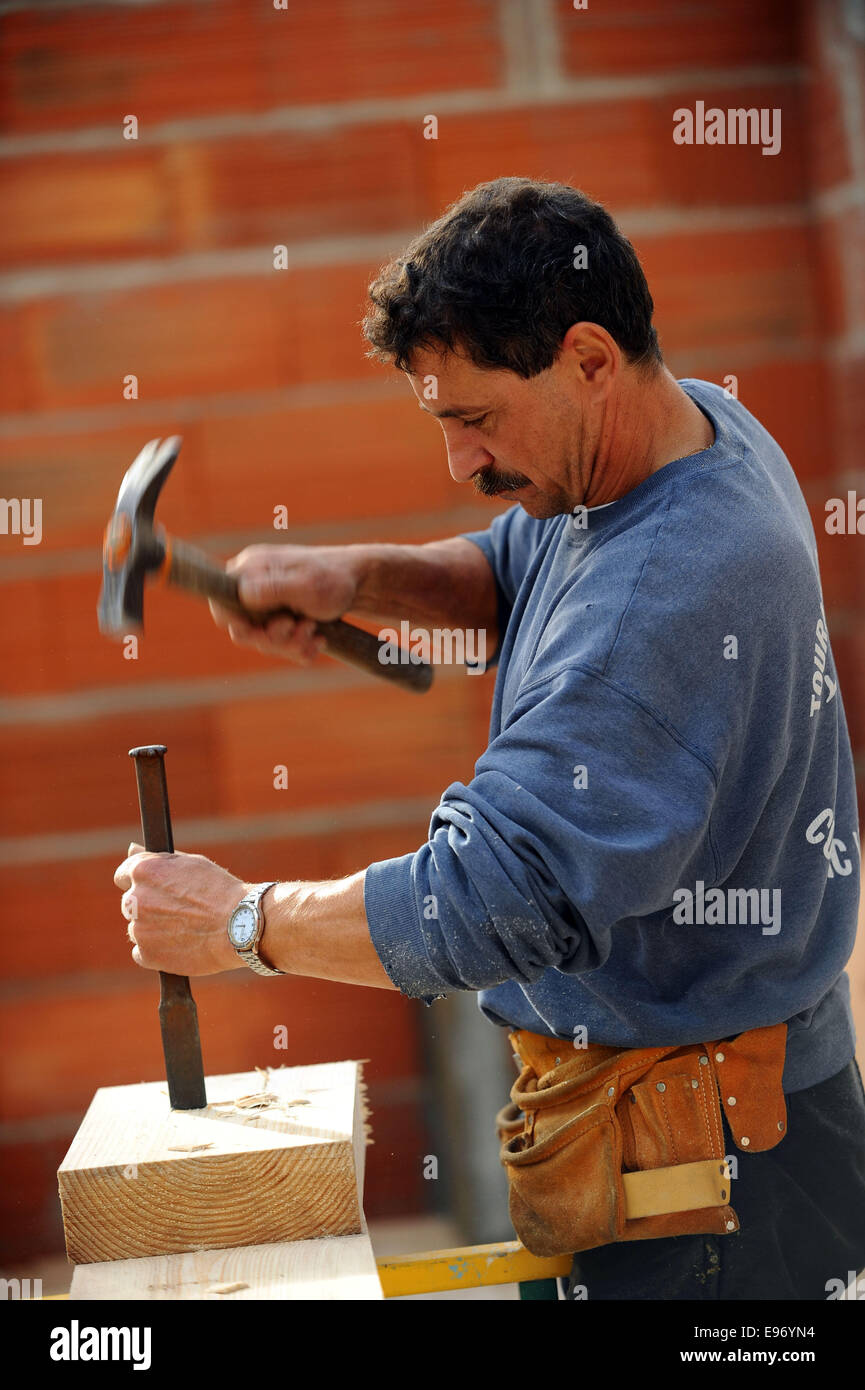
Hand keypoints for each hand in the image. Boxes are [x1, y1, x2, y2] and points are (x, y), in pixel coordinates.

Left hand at [114, 843, 247, 974]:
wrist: (241, 925)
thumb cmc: (220, 890)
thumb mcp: (190, 864)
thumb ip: (157, 859)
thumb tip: (131, 849)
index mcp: (144, 871)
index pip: (123, 875)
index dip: (140, 882)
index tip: (154, 890)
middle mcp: (135, 899)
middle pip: (130, 904)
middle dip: (148, 907)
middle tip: (178, 911)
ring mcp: (139, 929)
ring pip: (138, 928)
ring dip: (154, 929)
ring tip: (186, 929)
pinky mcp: (147, 955)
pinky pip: (142, 952)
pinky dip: (157, 951)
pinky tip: (181, 945)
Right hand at [209, 543, 359, 662]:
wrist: (360, 583)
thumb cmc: (334, 580)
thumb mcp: (306, 585)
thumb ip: (273, 589)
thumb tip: (242, 593)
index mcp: (249, 570)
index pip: (220, 604)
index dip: (238, 625)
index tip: (265, 630)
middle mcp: (252, 586)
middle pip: (242, 630)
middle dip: (274, 638)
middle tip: (302, 628)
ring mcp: (265, 604)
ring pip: (263, 641)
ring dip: (291, 643)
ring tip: (314, 630)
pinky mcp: (278, 618)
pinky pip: (278, 645)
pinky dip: (298, 647)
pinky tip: (318, 639)